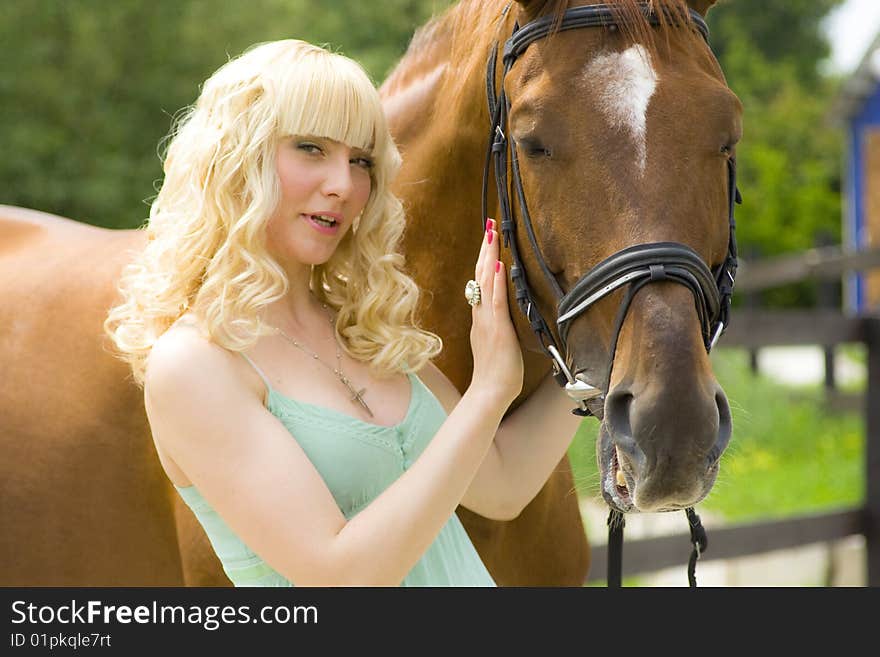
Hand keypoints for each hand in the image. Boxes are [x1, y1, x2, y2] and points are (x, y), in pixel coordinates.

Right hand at [468, 218, 523, 407]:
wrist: (489, 394)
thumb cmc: (497, 375)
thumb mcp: (498, 344)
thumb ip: (499, 327)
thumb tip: (505, 316)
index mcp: (482, 318)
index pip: (482, 282)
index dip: (484, 259)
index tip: (488, 238)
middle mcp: (481, 315)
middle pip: (480, 275)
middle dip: (485, 249)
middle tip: (489, 224)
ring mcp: (487, 321)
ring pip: (486, 282)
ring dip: (489, 257)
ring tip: (492, 234)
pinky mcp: (497, 330)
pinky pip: (496, 301)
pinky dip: (498, 282)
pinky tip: (500, 265)